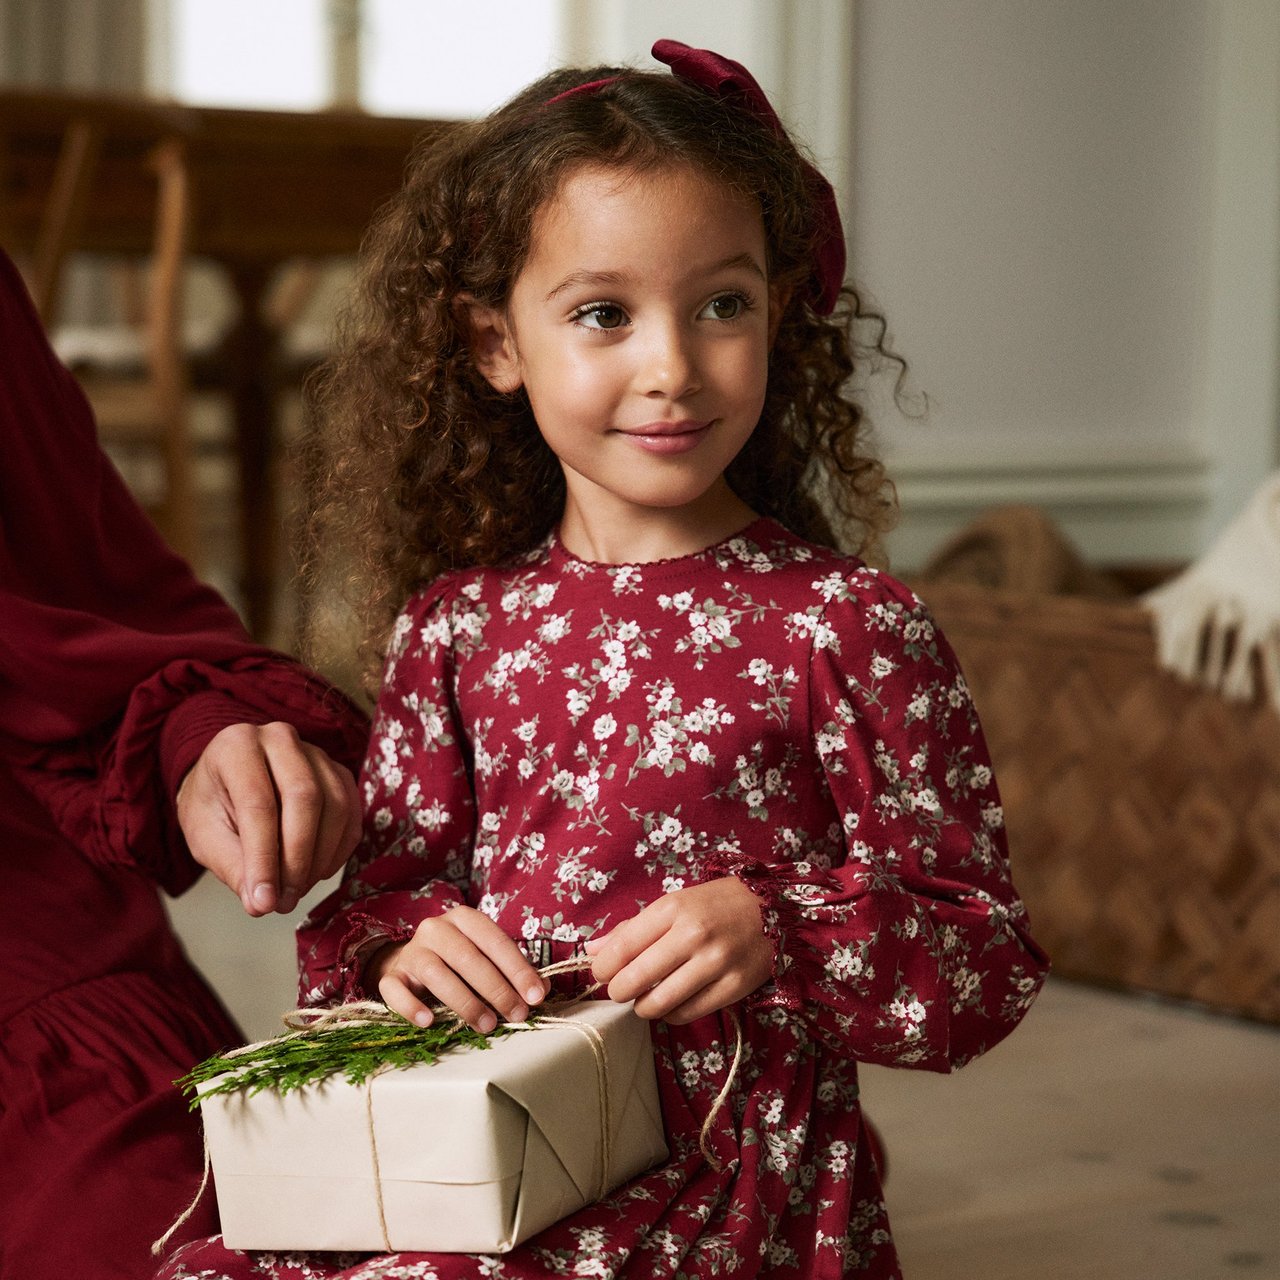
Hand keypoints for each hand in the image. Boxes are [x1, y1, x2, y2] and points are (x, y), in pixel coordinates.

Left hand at [176, 721, 360, 915]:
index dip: (263, 858)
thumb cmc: (213, 804)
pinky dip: (340, 848)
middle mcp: (280, 738)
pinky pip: (351, 810)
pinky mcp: (337, 770)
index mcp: (237, 746)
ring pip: (334, 804)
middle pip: (304, 797)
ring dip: (321, 857)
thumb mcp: (204, 835)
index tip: (263, 902)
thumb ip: (231, 865)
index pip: (258, 803)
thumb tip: (261, 904)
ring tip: (296, 891)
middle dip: (298, 858)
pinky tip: (317, 872)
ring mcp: (315, 751)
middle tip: (284, 901)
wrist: (228, 779)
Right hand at [367, 906, 548, 1032]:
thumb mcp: (485, 958)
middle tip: (516, 1015)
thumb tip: (541, 991)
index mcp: (464, 919)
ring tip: (487, 1024)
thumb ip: (511, 971)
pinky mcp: (391, 976)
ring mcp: (411, 951)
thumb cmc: (456, 961)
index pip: (495, 941)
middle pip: (468, 958)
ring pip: (436, 974)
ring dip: (465, 1002)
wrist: (409, 962)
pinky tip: (429, 1021)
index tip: (535, 996)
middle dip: (496, 989)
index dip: (517, 969)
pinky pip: (396, 990)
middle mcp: (436, 929)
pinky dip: (411, 1006)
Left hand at [584, 877, 772, 1023]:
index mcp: (673, 908)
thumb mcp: (674, 903)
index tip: (602, 972)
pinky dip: (671, 1014)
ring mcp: (716, 963)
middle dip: (618, 991)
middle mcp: (693, 935)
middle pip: (634, 980)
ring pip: (658, 1003)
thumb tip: (591, 951)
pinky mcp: (734, 987)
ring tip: (645, 998)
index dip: (602, 968)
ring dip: (643, 1007)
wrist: (774, 907)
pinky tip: (672, 1002)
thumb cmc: (716, 904)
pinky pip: (687, 1014)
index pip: (622, 948)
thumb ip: (632, 928)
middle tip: (621, 989)